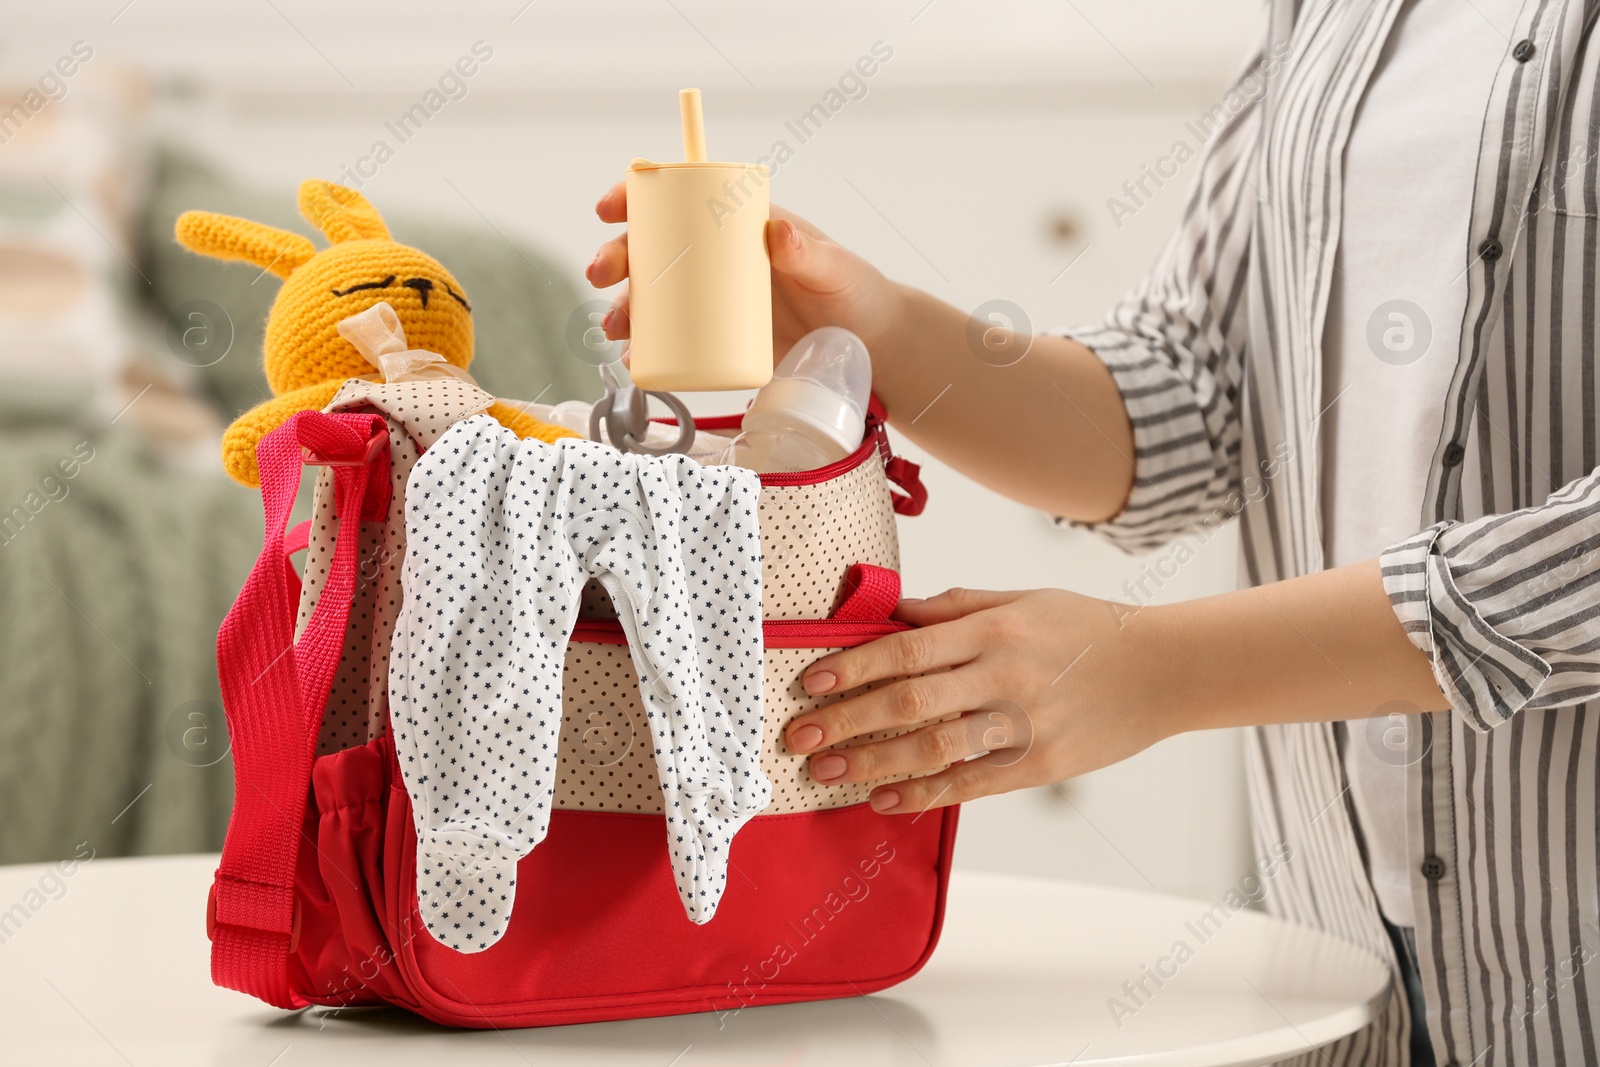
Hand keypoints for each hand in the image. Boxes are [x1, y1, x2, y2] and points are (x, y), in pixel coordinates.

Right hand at [587, 181, 905, 363]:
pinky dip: (645, 350)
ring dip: (623, 308)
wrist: (870, 346)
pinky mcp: (717, 340)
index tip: (611, 208)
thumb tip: (779, 232)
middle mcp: (717, 259)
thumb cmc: (856, 294)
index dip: (637, 196)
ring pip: (652, 297)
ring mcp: (713, 300)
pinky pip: (670, 341)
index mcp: (739, 224)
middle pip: (652, 249)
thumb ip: (811, 252)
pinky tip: (632, 362)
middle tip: (603, 276)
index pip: (678, 198)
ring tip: (615, 331)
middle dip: (616, 257)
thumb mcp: (835, 270)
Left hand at [784, 588, 1175, 813]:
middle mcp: (1004, 675)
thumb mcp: (1024, 599)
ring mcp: (1024, 724)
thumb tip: (894, 613)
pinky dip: (923, 794)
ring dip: (873, 763)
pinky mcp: (1040, 764)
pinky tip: (883, 799)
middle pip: (910, 701)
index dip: (852, 667)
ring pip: (935, 748)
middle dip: (847, 720)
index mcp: (994, 628)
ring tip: (827, 773)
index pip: (907, 649)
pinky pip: (971, 784)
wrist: (1164, 670)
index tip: (809, 682)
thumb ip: (957, 607)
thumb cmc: (1088, 628)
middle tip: (798, 737)